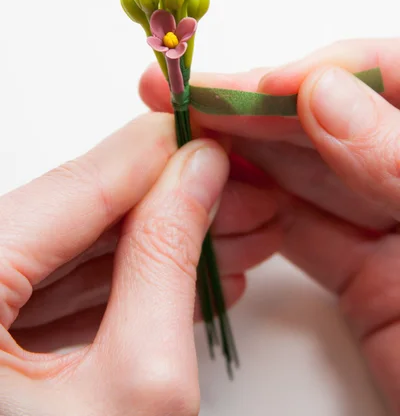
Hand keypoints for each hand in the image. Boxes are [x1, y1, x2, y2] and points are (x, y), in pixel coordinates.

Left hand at [0, 112, 253, 414]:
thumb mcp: (138, 385)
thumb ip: (165, 264)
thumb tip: (196, 175)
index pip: (72, 184)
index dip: (154, 153)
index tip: (209, 134)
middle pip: (71, 213)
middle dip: (166, 204)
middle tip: (234, 192)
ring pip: (68, 250)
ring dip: (152, 246)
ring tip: (227, 238)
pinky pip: (54, 290)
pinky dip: (119, 286)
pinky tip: (182, 280)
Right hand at [140, 39, 399, 412]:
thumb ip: (395, 157)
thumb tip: (323, 93)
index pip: (391, 76)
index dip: (323, 71)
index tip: (262, 84)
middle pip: (330, 122)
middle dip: (255, 105)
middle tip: (191, 94)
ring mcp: (391, 226)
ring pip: (306, 177)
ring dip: (243, 154)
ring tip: (185, 134)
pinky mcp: (365, 277)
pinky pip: (301, 234)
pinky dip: (255, 214)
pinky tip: (214, 190)